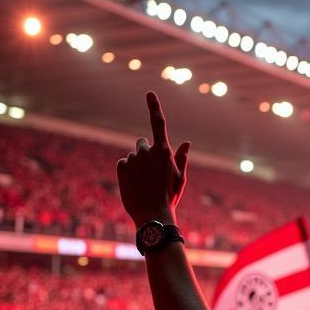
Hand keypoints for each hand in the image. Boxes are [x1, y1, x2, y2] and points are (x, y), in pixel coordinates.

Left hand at [117, 92, 189, 226]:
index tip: (149, 94)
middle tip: (151, 173)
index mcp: (164, 151)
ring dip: (137, 166)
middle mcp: (147, 150)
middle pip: (143, 143)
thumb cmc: (170, 197)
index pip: (158, 123)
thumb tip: (187, 143)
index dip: (154, 106)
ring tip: (144, 184)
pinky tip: (135, 185)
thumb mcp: (180, 178)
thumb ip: (182, 158)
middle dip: (146, 153)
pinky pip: (124, 164)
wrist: (153, 215)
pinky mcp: (122, 166)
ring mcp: (133, 158)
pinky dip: (128, 172)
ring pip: (134, 156)